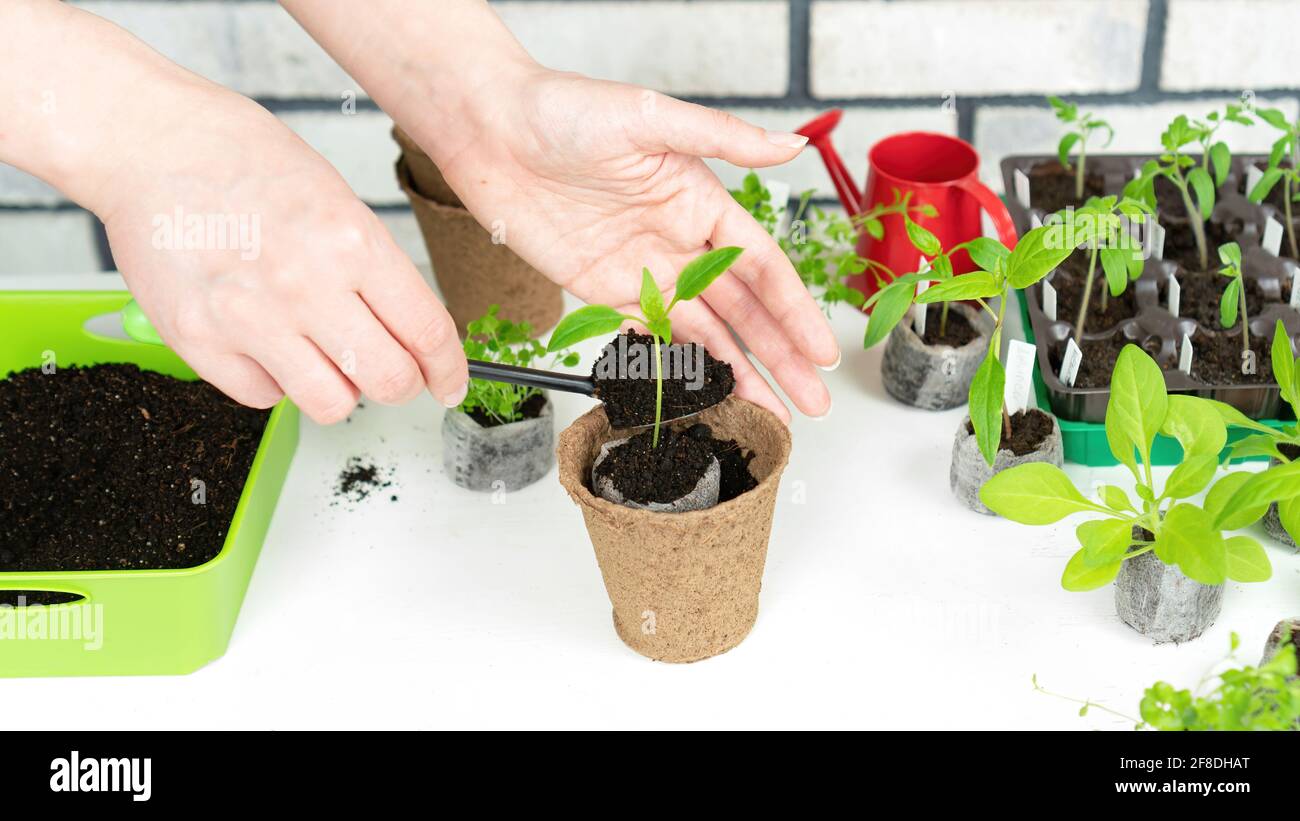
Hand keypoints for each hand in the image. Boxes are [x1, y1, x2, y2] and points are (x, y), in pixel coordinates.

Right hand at [95, 89, 467, 423]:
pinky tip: (266, 342)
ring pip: (331, 404)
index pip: (427, 332)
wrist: (150, 142)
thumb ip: (374, 270)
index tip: (449, 383)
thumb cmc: (244, 160)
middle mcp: (306, 285)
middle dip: (401, 384)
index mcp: (352, 241)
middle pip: (389, 380)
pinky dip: (275, 381)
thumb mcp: (337, 199)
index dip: (449, 370)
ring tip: (322, 356)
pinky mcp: (198, 340)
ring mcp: (249, 318)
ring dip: (338, 389)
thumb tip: (409, 337)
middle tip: (390, 372)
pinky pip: (264, 397)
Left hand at [413, 67, 838, 420]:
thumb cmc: (566, 110)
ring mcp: (642, 272)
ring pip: (702, 335)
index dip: (795, 312)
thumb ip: (724, 139)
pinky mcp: (600, 292)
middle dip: (780, 358)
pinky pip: (648, 340)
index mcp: (701, 201)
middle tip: (812, 403)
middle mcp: (679, 242)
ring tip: (769, 417)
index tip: (821, 351)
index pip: (762, 267)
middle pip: (743, 312)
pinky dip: (678, 370)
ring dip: (737, 375)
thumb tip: (792, 146)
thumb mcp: (652, 117)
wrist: (490, 131)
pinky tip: (704, 397)